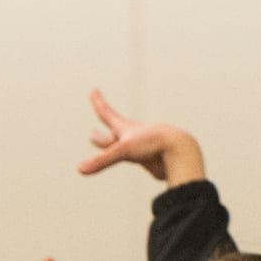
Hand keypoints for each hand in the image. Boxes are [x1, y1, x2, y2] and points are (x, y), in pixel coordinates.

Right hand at [78, 89, 203, 184]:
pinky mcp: (150, 160)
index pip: (107, 113)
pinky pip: (137, 160)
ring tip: (107, 144)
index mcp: (125, 128)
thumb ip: (101, 161)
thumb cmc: (154, 145)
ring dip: (112, 146)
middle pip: (112, 134)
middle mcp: (132, 136)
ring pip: (122, 148)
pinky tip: (137, 160)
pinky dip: (132, 160)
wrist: (181, 152)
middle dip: (101, 136)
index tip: (94, 90)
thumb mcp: (124, 151)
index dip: (98, 102)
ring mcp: (141, 148)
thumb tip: (80, 169)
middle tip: (92, 135)